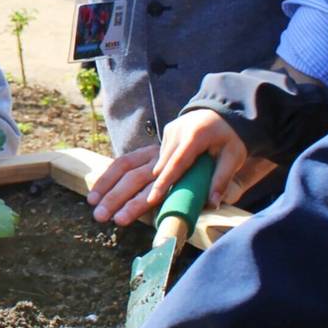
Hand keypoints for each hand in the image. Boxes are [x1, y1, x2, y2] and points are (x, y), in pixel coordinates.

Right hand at [89, 111, 271, 226]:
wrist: (217, 111)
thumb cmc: (228, 137)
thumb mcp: (234, 155)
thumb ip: (221, 178)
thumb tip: (212, 203)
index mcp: (192, 140)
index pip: (174, 166)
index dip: (161, 185)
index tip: (148, 202)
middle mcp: (168, 140)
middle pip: (142, 170)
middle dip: (122, 195)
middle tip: (105, 216)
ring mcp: (157, 142)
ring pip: (127, 164)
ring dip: (108, 186)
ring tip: (93, 204)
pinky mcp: (151, 146)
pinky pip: (127, 161)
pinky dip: (111, 176)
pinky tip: (96, 190)